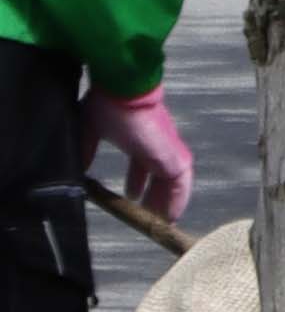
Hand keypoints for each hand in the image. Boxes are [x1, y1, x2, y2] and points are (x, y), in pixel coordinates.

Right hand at [83, 86, 190, 232]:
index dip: (138, 180)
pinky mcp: (175, 158)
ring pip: (172, 182)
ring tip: (157, 221)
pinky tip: (169, 218)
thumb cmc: (108, 106)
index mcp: (139, 137)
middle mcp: (157, 144)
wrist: (124, 90)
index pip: (142, 163)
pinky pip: (180, 185)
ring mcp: (169, 151)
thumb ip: (85, 150)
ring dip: (165, 201)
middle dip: (153, 195)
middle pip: (159, 175)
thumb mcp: (89, 130)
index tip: (130, 195)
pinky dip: (177, 201)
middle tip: (145, 213)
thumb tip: (77, 171)